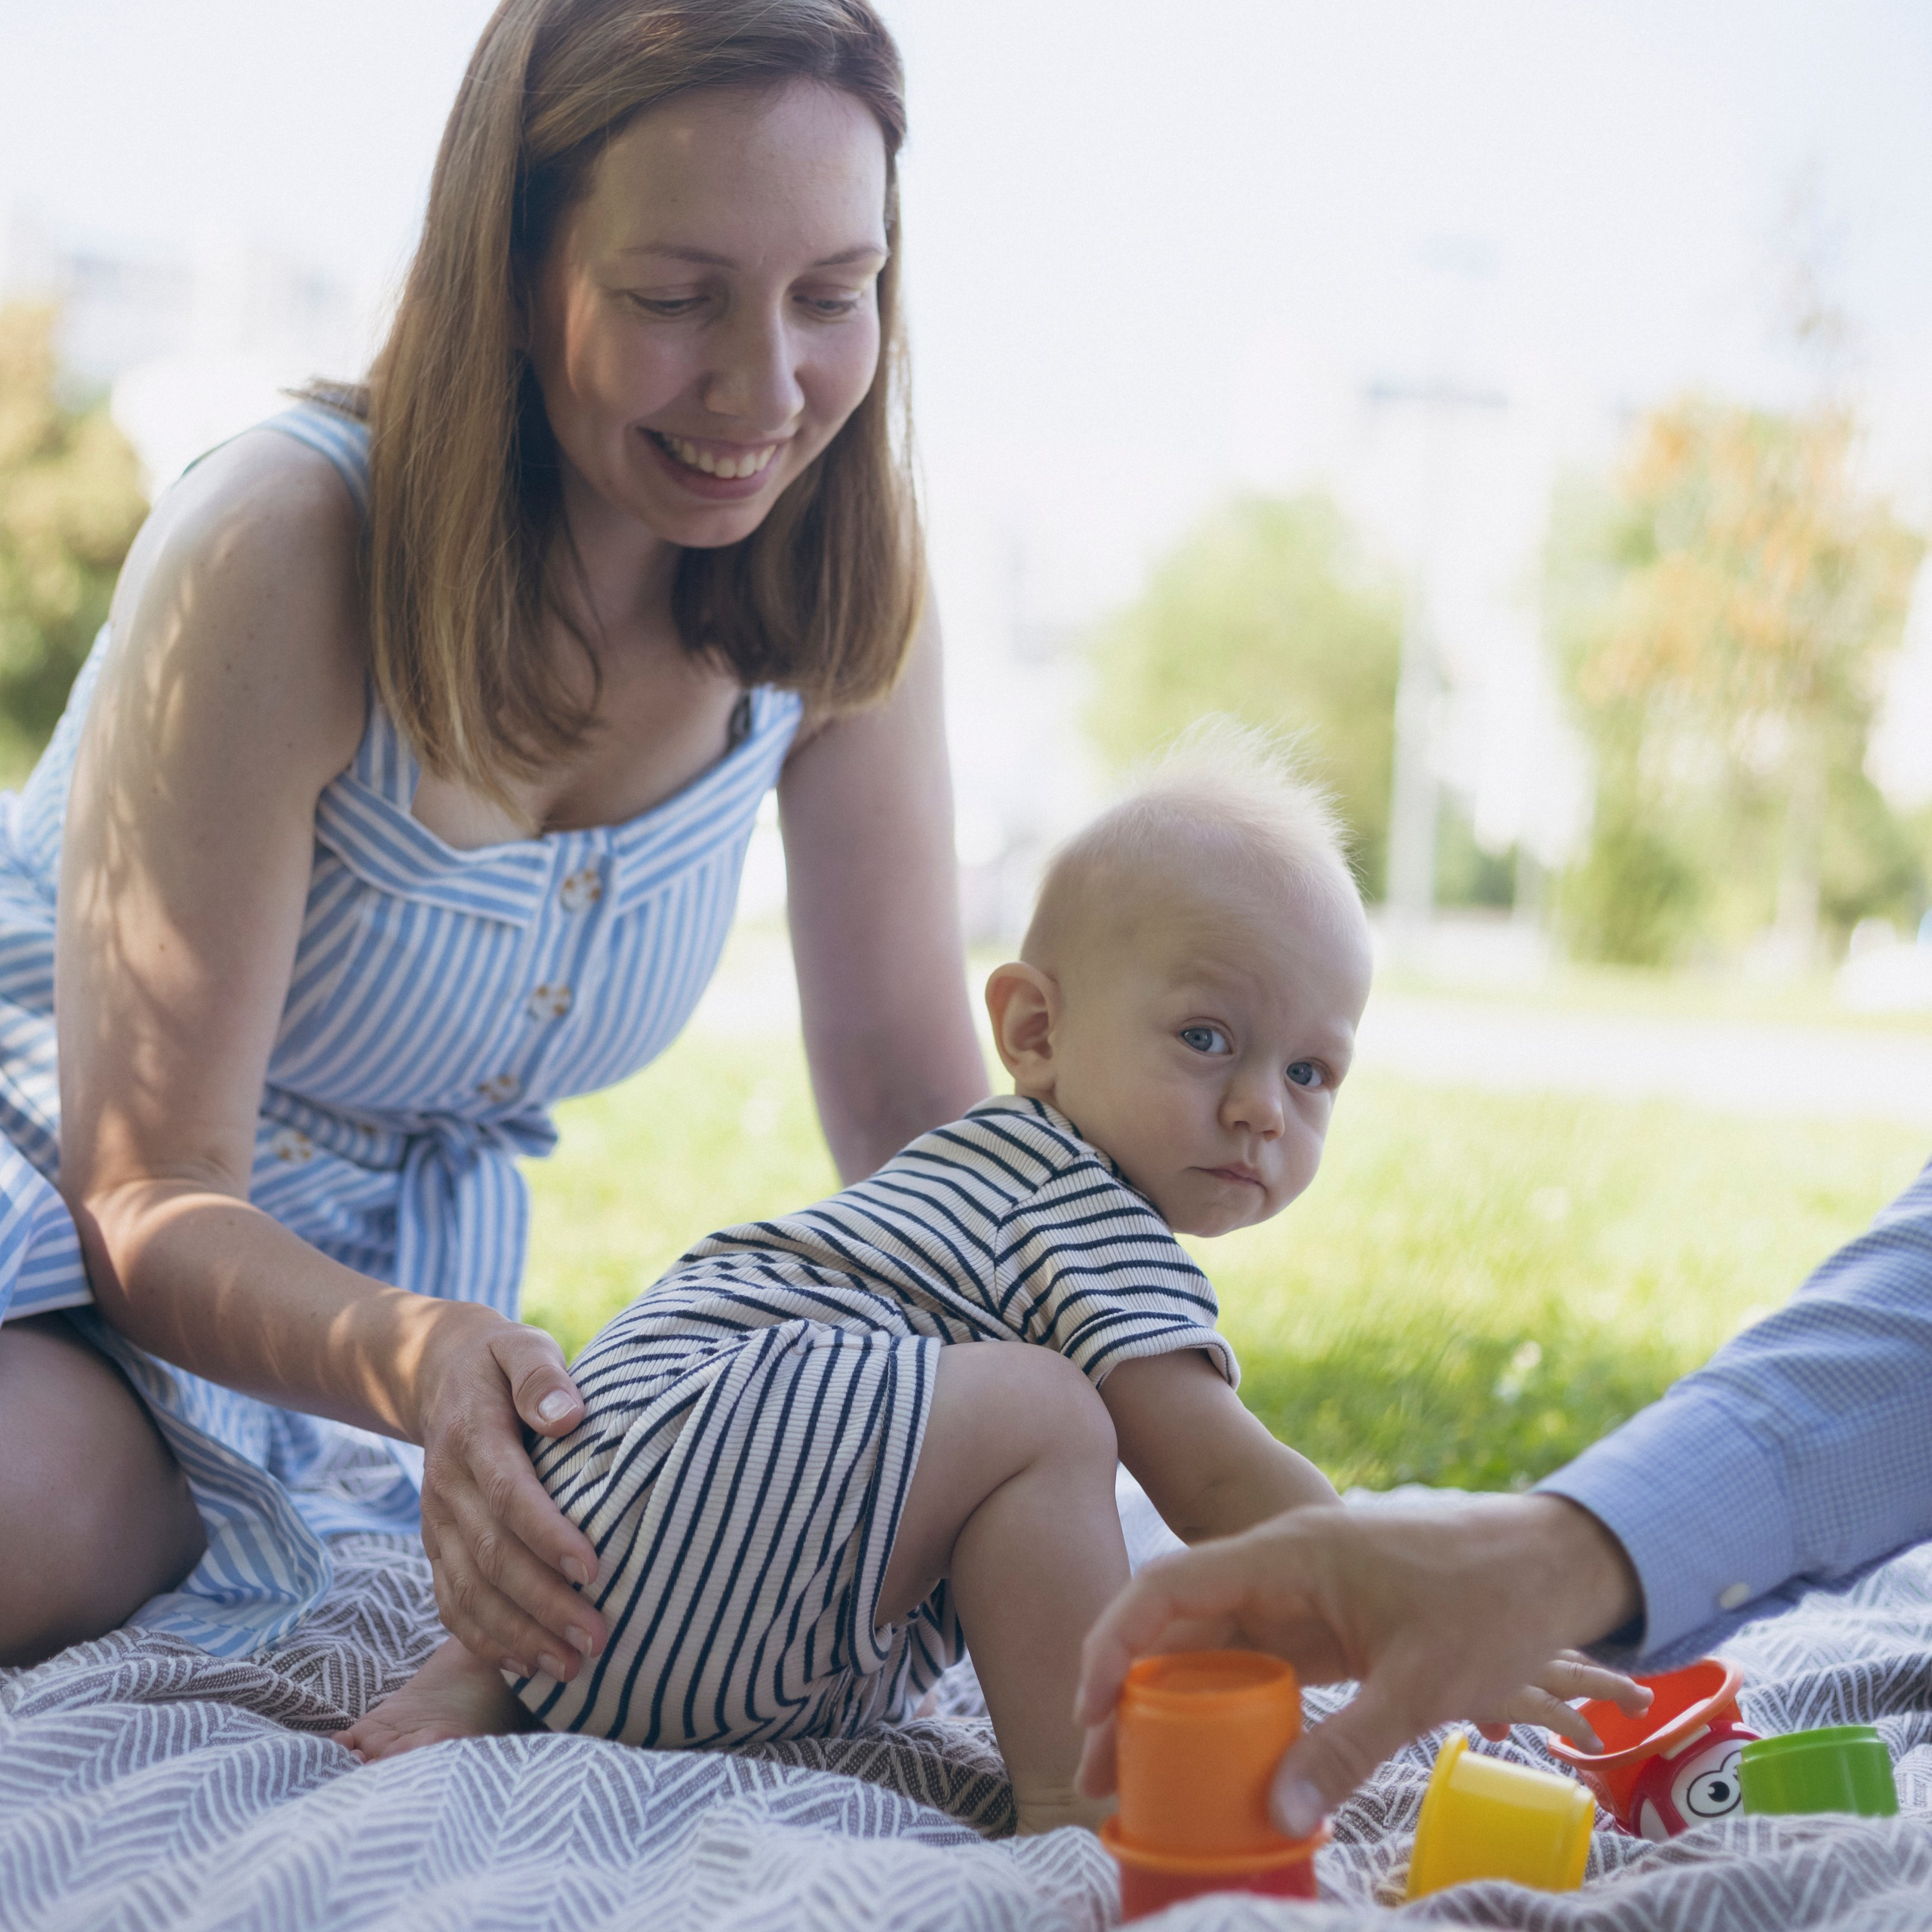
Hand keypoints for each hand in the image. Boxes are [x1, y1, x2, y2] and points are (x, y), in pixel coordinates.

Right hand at [412, 1304, 606, 1680]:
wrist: (438, 1374)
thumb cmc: (500, 1361)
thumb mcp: (519, 1346)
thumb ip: (541, 1376)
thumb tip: (567, 1416)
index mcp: (473, 1436)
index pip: (508, 1494)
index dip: (547, 1535)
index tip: (593, 1569)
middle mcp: (448, 1487)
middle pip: (491, 1556)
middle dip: (543, 1604)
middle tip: (596, 1638)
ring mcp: (437, 1523)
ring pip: (468, 1592)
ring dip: (518, 1636)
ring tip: (571, 1668)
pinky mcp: (436, 1546)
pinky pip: (452, 1603)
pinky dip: (485, 1641)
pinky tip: (528, 1666)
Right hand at [1074, 1494, 1643, 1835]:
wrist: (1554, 1560)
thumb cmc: (1492, 1599)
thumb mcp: (1420, 1682)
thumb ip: (1347, 1748)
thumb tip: (1276, 1813)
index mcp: (1289, 1554)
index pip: (1172, 1585)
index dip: (1116, 1641)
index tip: (1090, 1709)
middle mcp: (1280, 1566)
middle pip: (1178, 1623)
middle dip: (1126, 1690)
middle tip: (1098, 1770)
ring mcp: (1300, 1593)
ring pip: (1211, 1646)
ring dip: (1168, 1703)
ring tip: (1133, 1775)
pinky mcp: (1323, 1623)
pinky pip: (1254, 1660)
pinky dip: (1221, 1705)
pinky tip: (1205, 1754)